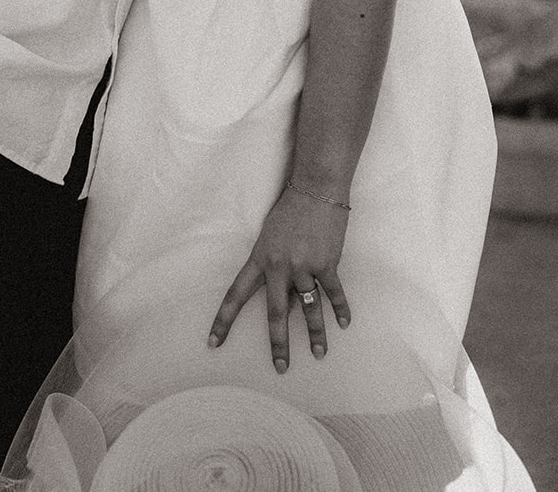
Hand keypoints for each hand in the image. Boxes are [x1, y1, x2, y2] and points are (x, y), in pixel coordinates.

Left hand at [208, 185, 350, 369]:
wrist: (315, 190)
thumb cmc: (290, 210)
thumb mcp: (270, 236)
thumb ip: (274, 266)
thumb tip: (284, 294)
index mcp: (260, 259)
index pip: (236, 294)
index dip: (224, 320)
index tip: (213, 342)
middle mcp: (279, 266)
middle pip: (275, 312)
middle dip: (278, 343)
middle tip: (280, 368)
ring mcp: (304, 266)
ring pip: (309, 309)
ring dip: (316, 335)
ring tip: (319, 355)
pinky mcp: (327, 263)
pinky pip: (333, 293)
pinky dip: (340, 309)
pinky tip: (344, 324)